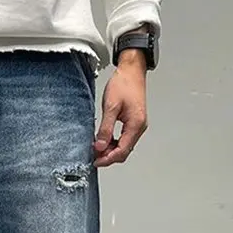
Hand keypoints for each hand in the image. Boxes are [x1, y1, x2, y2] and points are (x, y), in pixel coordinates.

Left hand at [94, 50, 148, 166]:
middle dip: (109, 156)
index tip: (95, 161)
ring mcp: (137, 125)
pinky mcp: (134, 122)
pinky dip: (113, 142)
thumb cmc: (123, 84)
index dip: (107, 159)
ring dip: (110, 150)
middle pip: (124, 152)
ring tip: (97, 148)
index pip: (122, 151)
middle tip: (94, 155)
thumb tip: (100, 147)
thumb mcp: (110, 106)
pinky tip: (104, 140)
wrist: (131, 71)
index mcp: (136, 125)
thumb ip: (105, 129)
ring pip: (124, 146)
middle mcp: (139, 127)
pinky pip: (124, 138)